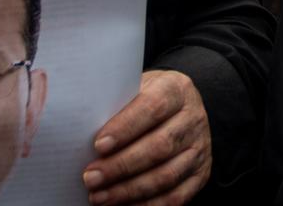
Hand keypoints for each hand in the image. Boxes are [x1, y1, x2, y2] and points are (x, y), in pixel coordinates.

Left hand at [82, 69, 211, 204]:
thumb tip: (81, 132)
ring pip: (166, 175)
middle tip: (90, 177)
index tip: (99, 145)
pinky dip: (146, 205)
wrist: (179, 111)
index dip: (126, 127)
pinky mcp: (200, 173)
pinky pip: (175, 197)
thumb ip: (118, 107)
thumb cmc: (146, 103)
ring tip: (99, 197)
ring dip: (129, 190)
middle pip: (160, 145)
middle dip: (121, 165)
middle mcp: (193, 117)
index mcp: (177, 89)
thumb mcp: (136, 91)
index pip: (154, 106)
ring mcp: (200, 147)